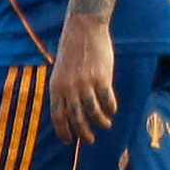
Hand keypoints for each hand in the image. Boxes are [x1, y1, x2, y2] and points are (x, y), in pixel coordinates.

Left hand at [48, 13, 117, 144]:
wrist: (83, 29)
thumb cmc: (72, 49)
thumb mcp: (60, 71)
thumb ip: (63, 89)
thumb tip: (69, 110)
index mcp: (56, 87)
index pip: (58, 116)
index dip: (63, 131)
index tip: (69, 140)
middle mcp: (69, 88)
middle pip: (76, 118)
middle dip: (83, 132)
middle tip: (89, 139)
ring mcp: (85, 84)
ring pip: (93, 112)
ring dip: (100, 122)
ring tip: (105, 125)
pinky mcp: (102, 78)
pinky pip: (107, 100)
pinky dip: (110, 108)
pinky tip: (113, 110)